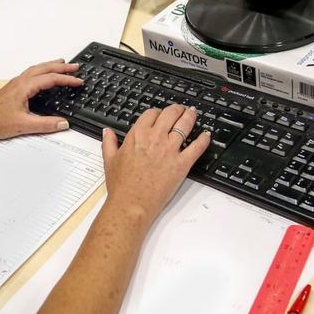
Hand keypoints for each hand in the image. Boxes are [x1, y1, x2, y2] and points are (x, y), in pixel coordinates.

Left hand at [0, 59, 83, 139]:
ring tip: (62, 65)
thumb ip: (45, 124)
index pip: (50, 78)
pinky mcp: (12, 88)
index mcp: (24, 87)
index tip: (78, 81)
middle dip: (61, 66)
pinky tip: (43, 76)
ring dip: (50, 66)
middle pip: (44, 68)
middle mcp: (19, 82)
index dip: (67, 79)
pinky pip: (30, 74)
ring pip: (36, 69)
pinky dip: (41, 71)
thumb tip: (63, 123)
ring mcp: (15, 83)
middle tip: (75, 67)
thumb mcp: (24, 125)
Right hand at [101, 105, 210, 224]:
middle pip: (171, 114)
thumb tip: (107, 132)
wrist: (131, 203)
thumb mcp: (109, 160)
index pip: (151, 114)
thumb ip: (109, 143)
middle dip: (177, 109)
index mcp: (137, 136)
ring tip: (192, 114)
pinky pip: (197, 147)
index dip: (157, 112)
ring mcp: (170, 150)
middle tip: (180, 110)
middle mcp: (155, 139)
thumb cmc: (120, 185)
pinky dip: (204, 139)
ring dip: (190, 116)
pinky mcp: (182, 163)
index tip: (159, 115)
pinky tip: (206, 135)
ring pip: (185, 125)